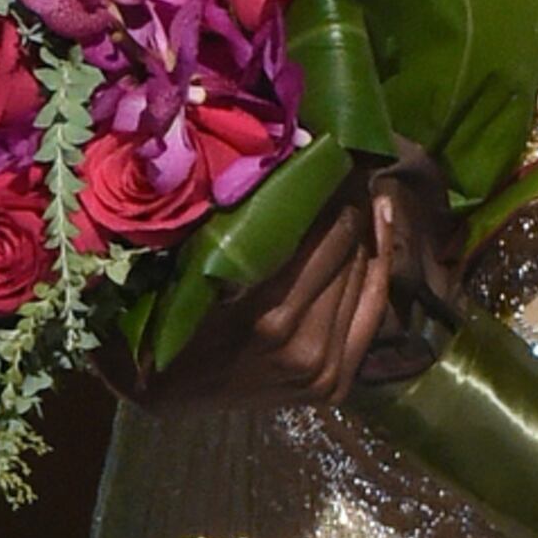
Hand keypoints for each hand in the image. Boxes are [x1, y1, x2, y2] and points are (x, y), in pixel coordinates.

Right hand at [104, 158, 448, 408]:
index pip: (320, 230)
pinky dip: (379, 265)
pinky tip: (380, 225)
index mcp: (262, 314)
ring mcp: (321, 369)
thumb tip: (285, 155)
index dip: (332, 183)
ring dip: (365, 228)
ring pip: (363, 273)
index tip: (335, 147)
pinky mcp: (334, 384)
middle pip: (346, 247)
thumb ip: (233, 220)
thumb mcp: (186, 262)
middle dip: (349, 201)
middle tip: (350, 162)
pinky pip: (372, 309)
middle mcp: (299, 344)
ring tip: (362, 188)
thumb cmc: (162, 315)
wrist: (158, 391)